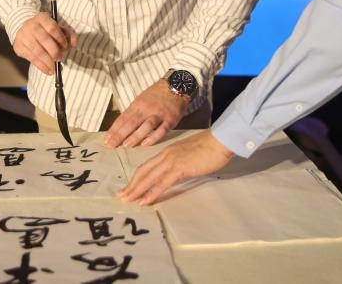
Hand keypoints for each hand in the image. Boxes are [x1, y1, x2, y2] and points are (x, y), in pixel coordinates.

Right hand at [12, 13, 76, 75]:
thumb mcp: (58, 29)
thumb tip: (74, 43)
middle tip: (60, 58)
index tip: (66, 47)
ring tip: (55, 68)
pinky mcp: (18, 46)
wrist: (25, 29)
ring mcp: (23, 36)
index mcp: (42, 18)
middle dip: (54, 51)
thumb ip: (68, 35)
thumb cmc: (45, 30)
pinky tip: (48, 70)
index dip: (60, 39)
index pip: (52, 28)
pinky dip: (41, 66)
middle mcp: (30, 25)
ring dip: (48, 62)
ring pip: (37, 51)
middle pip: (44, 40)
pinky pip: (31, 58)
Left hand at [103, 80, 187, 148]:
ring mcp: (159, 114)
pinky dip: (154, 137)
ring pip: (146, 126)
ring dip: (135, 136)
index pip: (123, 118)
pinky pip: (161, 129)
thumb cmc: (157, 94)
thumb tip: (120, 127)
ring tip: (126, 146)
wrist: (176, 85)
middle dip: (120, 135)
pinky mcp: (170, 119)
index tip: (107, 139)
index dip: (114, 129)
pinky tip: (146, 144)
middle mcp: (147, 109)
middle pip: (132, 122)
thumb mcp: (142, 99)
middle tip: (111, 145)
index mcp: (138, 104)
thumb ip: (133, 113)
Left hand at [117, 129, 233, 204]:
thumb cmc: (209, 147)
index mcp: (167, 152)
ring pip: (148, 178)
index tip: (129, 187)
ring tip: (128, 200)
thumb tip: (176, 172)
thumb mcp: (189, 154)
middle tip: (121, 196)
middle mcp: (166, 156)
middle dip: (131, 185)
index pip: (146, 166)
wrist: (219, 141)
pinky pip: (162, 183)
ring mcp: (171, 161)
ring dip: (137, 190)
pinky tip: (145, 201)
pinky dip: (151, 193)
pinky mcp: (180, 168)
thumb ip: (180, 162)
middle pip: (143, 172)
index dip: (136, 178)